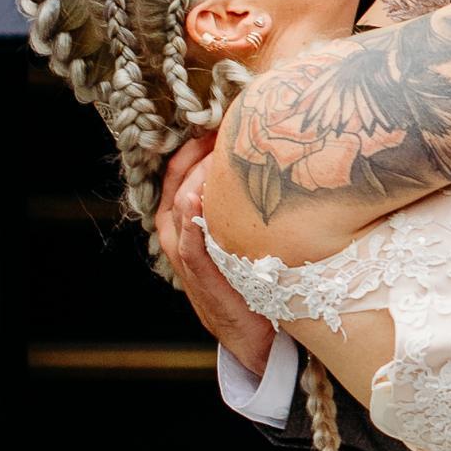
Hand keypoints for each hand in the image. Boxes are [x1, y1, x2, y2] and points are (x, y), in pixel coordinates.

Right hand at [153, 134, 277, 373]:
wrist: (252, 334)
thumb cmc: (252, 276)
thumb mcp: (244, 232)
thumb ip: (245, 202)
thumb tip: (274, 159)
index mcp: (184, 215)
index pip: (181, 166)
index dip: (198, 140)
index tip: (222, 116)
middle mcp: (177, 229)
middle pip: (177, 176)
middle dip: (197, 149)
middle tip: (222, 124)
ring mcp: (185, 251)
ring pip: (180, 201)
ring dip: (197, 175)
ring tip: (215, 150)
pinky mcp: (197, 275)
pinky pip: (190, 243)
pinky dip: (192, 220)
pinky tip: (199, 199)